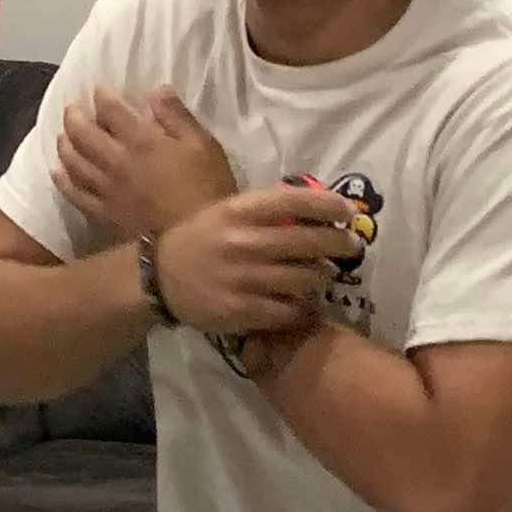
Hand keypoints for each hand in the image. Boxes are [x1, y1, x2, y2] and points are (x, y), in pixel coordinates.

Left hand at [56, 87, 237, 242]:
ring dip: (64, 143)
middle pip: (83, 132)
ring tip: (62, 134)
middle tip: (72, 107)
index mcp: (142, 140)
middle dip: (74, 115)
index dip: (102, 96)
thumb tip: (157, 90)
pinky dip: (62, 181)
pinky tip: (57, 172)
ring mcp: (106, 189)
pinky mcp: (103, 213)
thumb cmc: (208, 189)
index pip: (111, 110)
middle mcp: (116, 161)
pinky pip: (74, 194)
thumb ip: (177, 116)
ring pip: (73, 161)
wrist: (197, 242)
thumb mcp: (203, 145)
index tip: (99, 89)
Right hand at [153, 183, 363, 338]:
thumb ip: (266, 210)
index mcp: (238, 211)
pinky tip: (302, 303)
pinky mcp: (239, 311)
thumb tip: (319, 210)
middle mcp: (241, 242)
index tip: (348, 211)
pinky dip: (300, 307)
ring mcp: (241, 279)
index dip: (328, 205)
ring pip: (302, 279)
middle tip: (352, 246)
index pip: (293, 201)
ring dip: (321, 277)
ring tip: (324, 275)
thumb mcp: (226, 213)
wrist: (159, 278)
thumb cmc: (200, 239)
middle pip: (307, 242)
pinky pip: (285, 310)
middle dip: (338, 244)